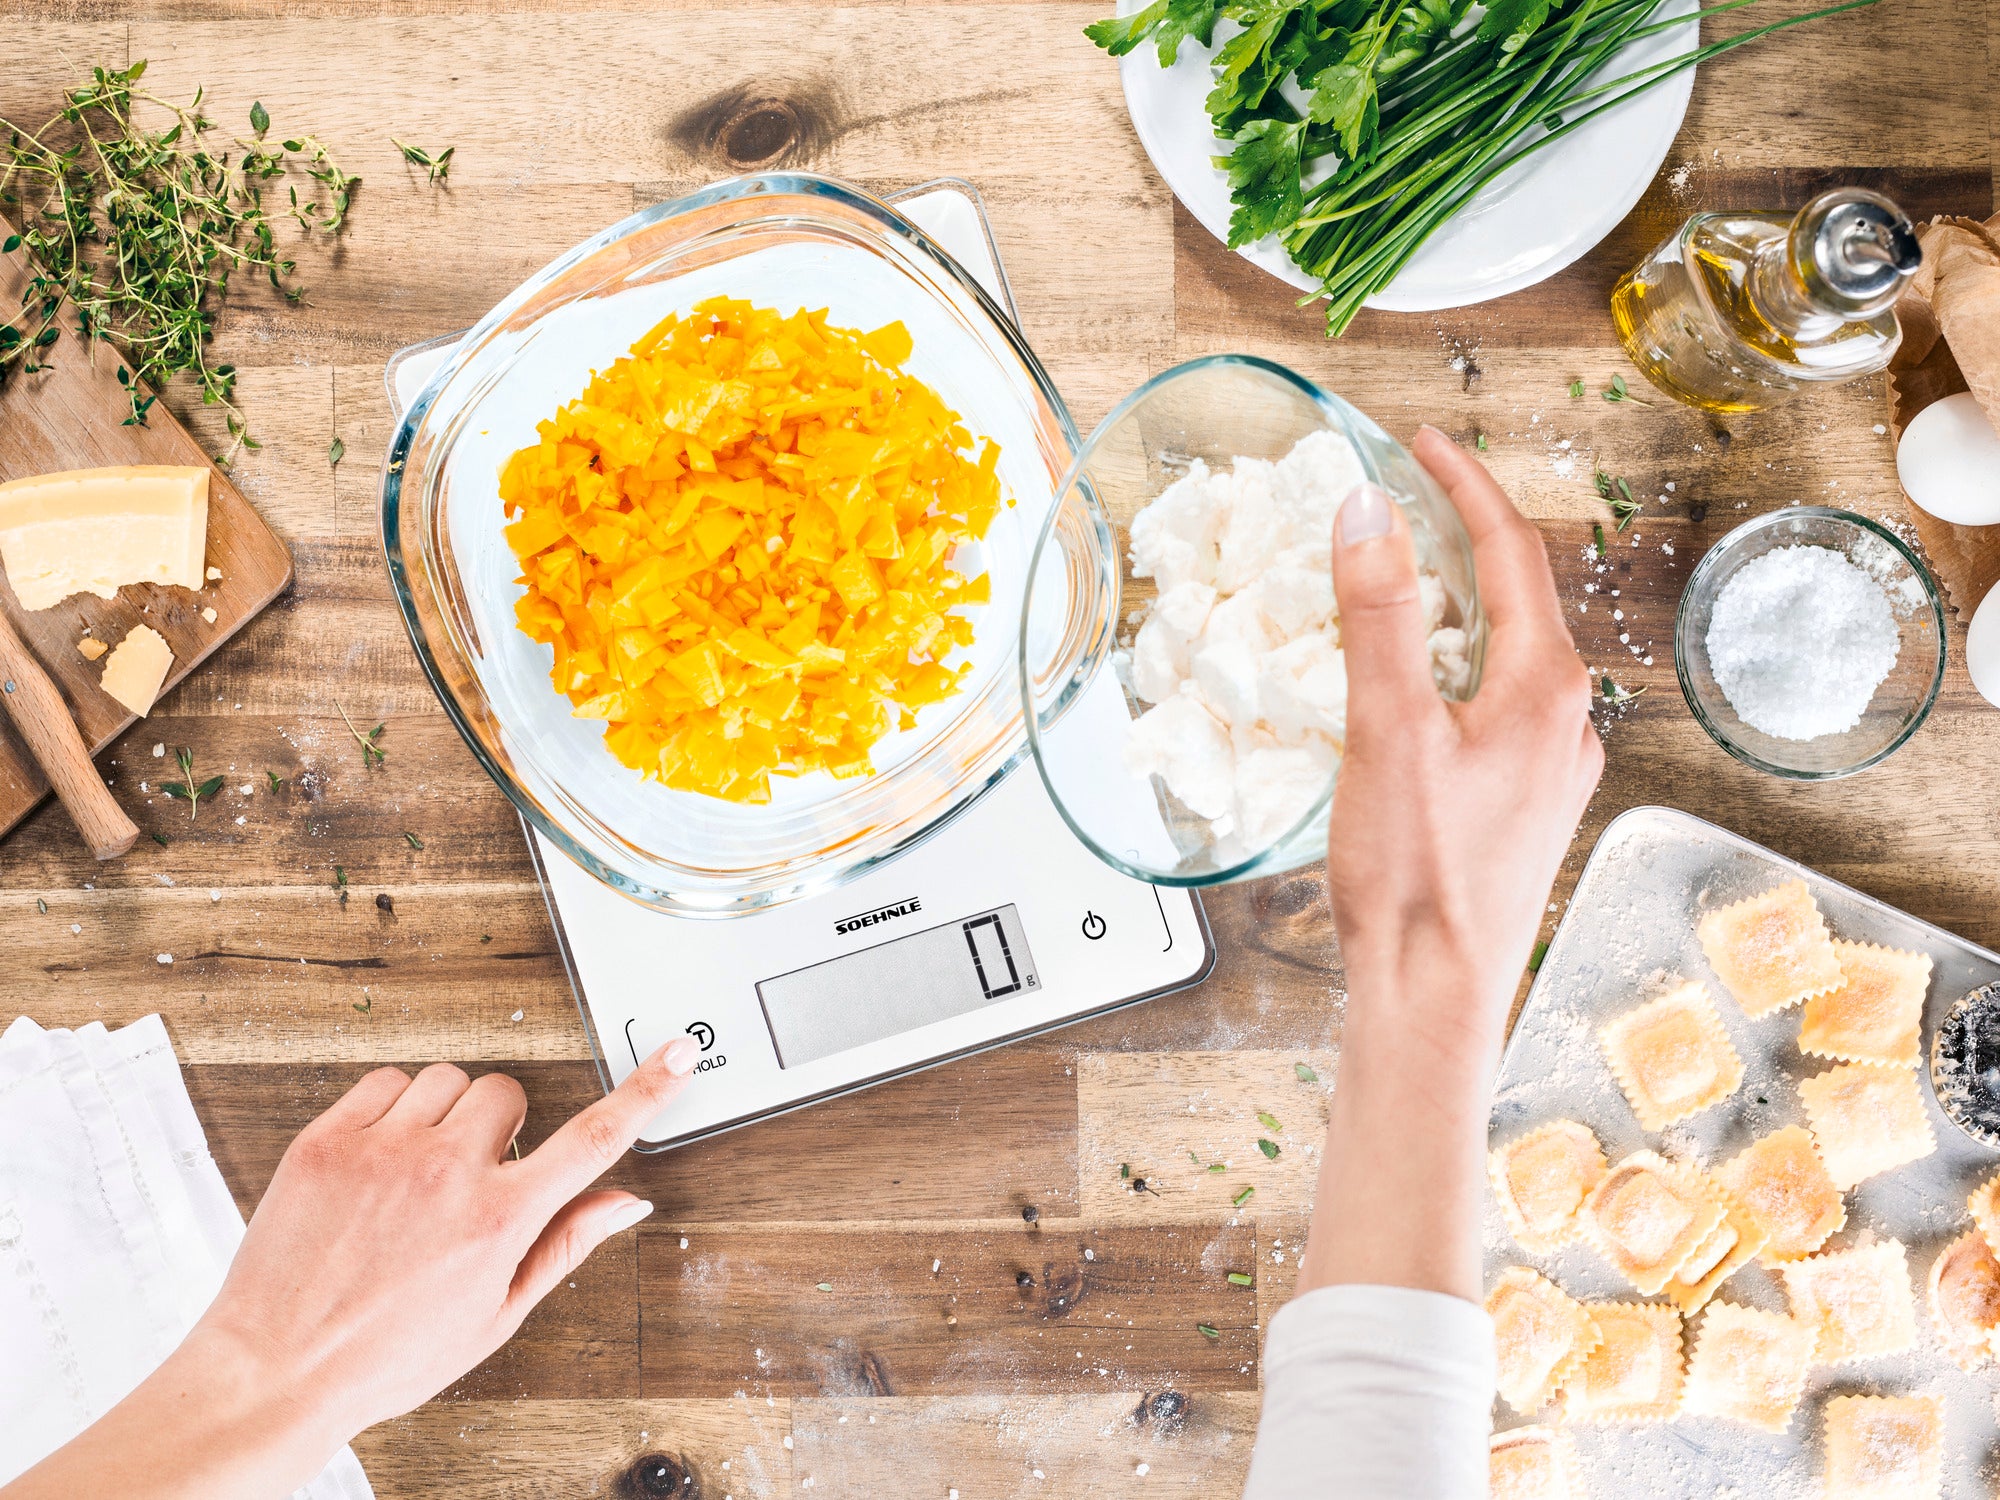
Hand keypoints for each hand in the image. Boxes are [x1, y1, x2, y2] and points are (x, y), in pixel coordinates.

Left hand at [209, 1037, 700, 1438]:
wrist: (274, 1371)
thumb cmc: (383, 1357)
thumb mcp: (495, 1316)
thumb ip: (565, 1245)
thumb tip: (626, 1203)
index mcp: (498, 1221)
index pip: (594, 1137)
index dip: (647, 1090)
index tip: (676, 1055)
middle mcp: (445, 1175)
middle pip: (509, 1092)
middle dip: (500, 1125)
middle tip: (472, 1174)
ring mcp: (382, 1151)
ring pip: (448, 1079)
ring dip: (445, 1113)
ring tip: (418, 1170)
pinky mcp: (327, 1139)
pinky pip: (383, 1080)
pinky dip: (391, 1107)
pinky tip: (381, 1157)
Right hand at [1326, 425, 1600, 1063]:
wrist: (1435, 994)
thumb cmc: (1417, 878)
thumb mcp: (1386, 731)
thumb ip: (1379, 614)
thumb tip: (1368, 511)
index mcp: (1544, 689)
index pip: (1510, 550)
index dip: (1461, 484)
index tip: (1419, 440)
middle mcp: (1565, 720)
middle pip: (1517, 594)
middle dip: (1460, 535)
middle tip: (1404, 494)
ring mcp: (1551, 764)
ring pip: (1506, 649)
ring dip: (1455, 601)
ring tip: (1396, 574)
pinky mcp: (1524, 800)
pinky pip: (1497, 700)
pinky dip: (1454, 661)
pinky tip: (1410, 680)